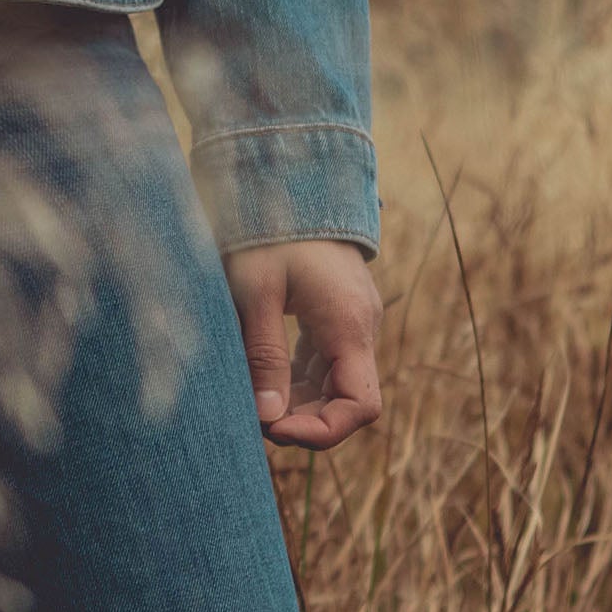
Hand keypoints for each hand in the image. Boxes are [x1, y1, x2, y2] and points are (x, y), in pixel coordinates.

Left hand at [225, 239, 383, 450]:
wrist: (290, 179)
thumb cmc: (269, 230)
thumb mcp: (256, 292)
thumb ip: (264, 355)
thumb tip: (267, 418)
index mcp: (348, 325)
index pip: (360, 406)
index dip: (322, 432)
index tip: (275, 430)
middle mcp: (360, 328)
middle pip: (347, 401)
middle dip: (304, 421)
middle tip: (253, 420)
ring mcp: (351, 322)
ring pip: (334, 384)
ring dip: (298, 403)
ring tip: (251, 402)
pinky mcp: (336, 315)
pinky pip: (324, 363)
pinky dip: (297, 380)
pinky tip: (262, 381)